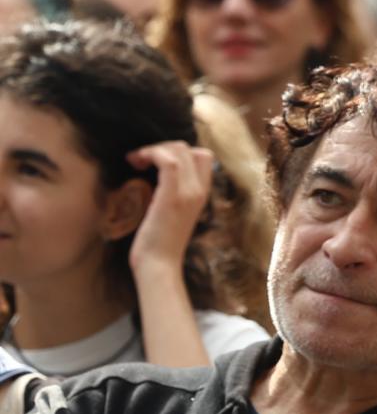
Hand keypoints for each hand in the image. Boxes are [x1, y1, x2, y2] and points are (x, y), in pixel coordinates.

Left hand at [127, 142, 212, 275]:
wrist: (159, 266)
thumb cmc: (159, 245)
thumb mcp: (174, 215)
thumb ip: (174, 196)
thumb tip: (158, 179)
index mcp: (202, 193)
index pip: (202, 156)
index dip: (178, 152)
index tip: (154, 162)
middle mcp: (199, 190)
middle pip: (190, 149)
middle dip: (163, 147)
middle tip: (142, 161)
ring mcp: (188, 192)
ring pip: (179, 149)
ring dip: (154, 148)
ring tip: (137, 161)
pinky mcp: (172, 196)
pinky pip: (168, 161)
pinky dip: (151, 154)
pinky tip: (137, 162)